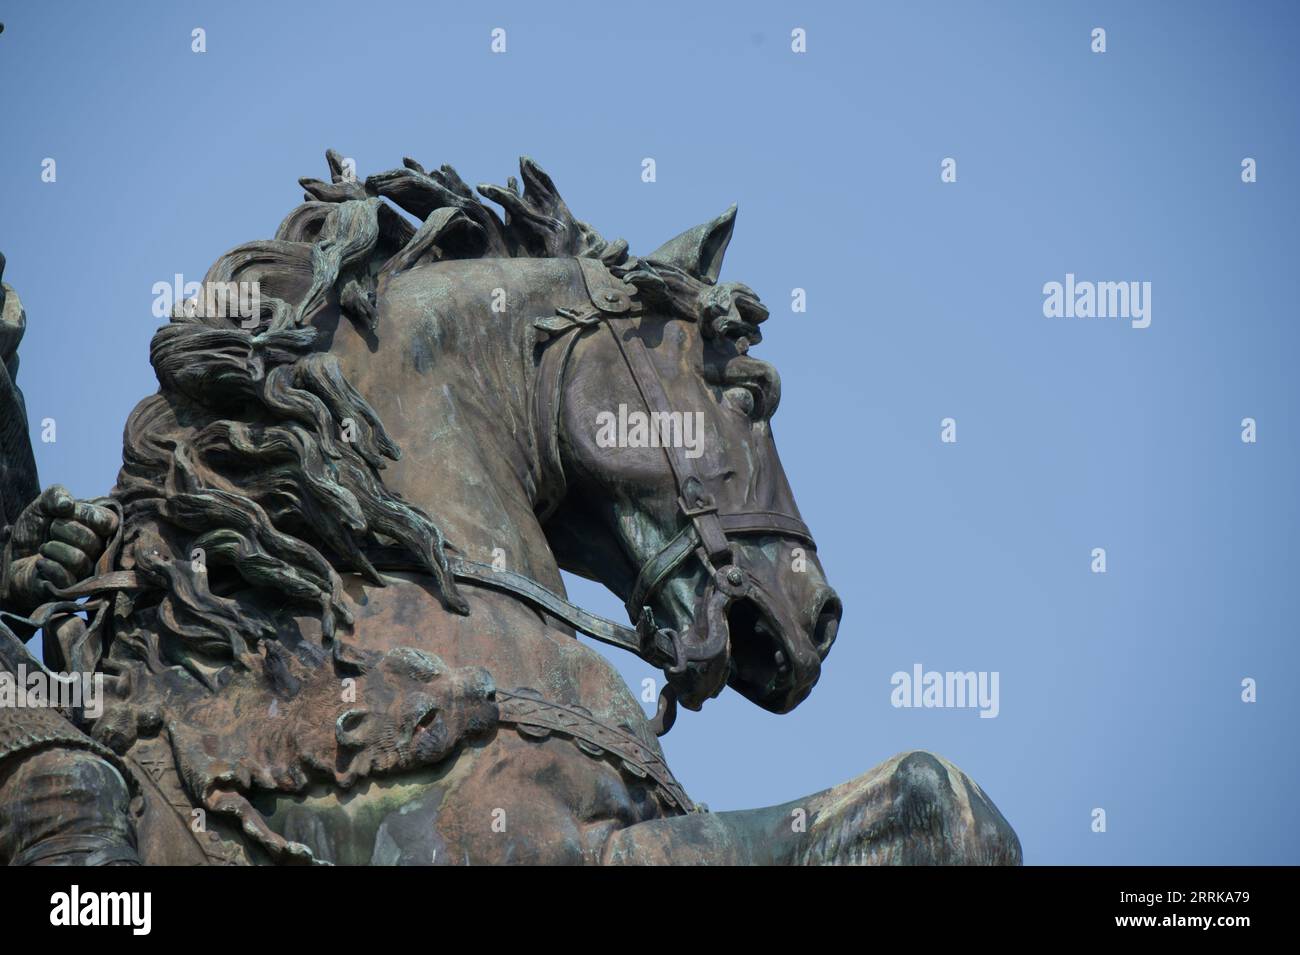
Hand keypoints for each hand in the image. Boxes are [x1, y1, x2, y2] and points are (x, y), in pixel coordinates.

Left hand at [3, 485, 117, 611]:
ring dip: (52, 549)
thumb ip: (55, 495)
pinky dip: (46, 565)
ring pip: (78, 559)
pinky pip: (65, 576)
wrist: (12, 557)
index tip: (65, 512)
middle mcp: (99, 551)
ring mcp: (87, 571)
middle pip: (91, 540)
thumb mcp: (41, 505)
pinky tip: (41, 563)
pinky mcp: (72, 588)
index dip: (84, 514)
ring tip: (45, 549)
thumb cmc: (34, 531)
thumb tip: (67, 504)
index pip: (108, 521)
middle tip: (51, 533)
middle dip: (61, 530)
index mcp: (99, 528)